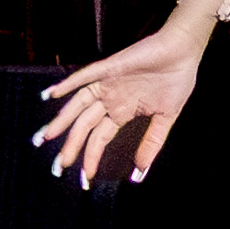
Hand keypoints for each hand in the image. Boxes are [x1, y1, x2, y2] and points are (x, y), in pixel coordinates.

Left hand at [35, 19, 206, 185]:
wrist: (183, 52)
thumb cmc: (177, 80)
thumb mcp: (165, 117)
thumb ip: (152, 143)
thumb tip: (141, 171)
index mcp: (123, 112)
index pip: (99, 139)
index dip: (90, 157)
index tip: (85, 176)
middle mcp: (111, 99)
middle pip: (84, 126)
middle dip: (71, 146)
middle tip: (58, 166)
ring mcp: (108, 84)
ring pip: (78, 104)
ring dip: (62, 120)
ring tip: (47, 136)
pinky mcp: (110, 67)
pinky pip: (85, 76)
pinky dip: (68, 83)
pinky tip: (53, 93)